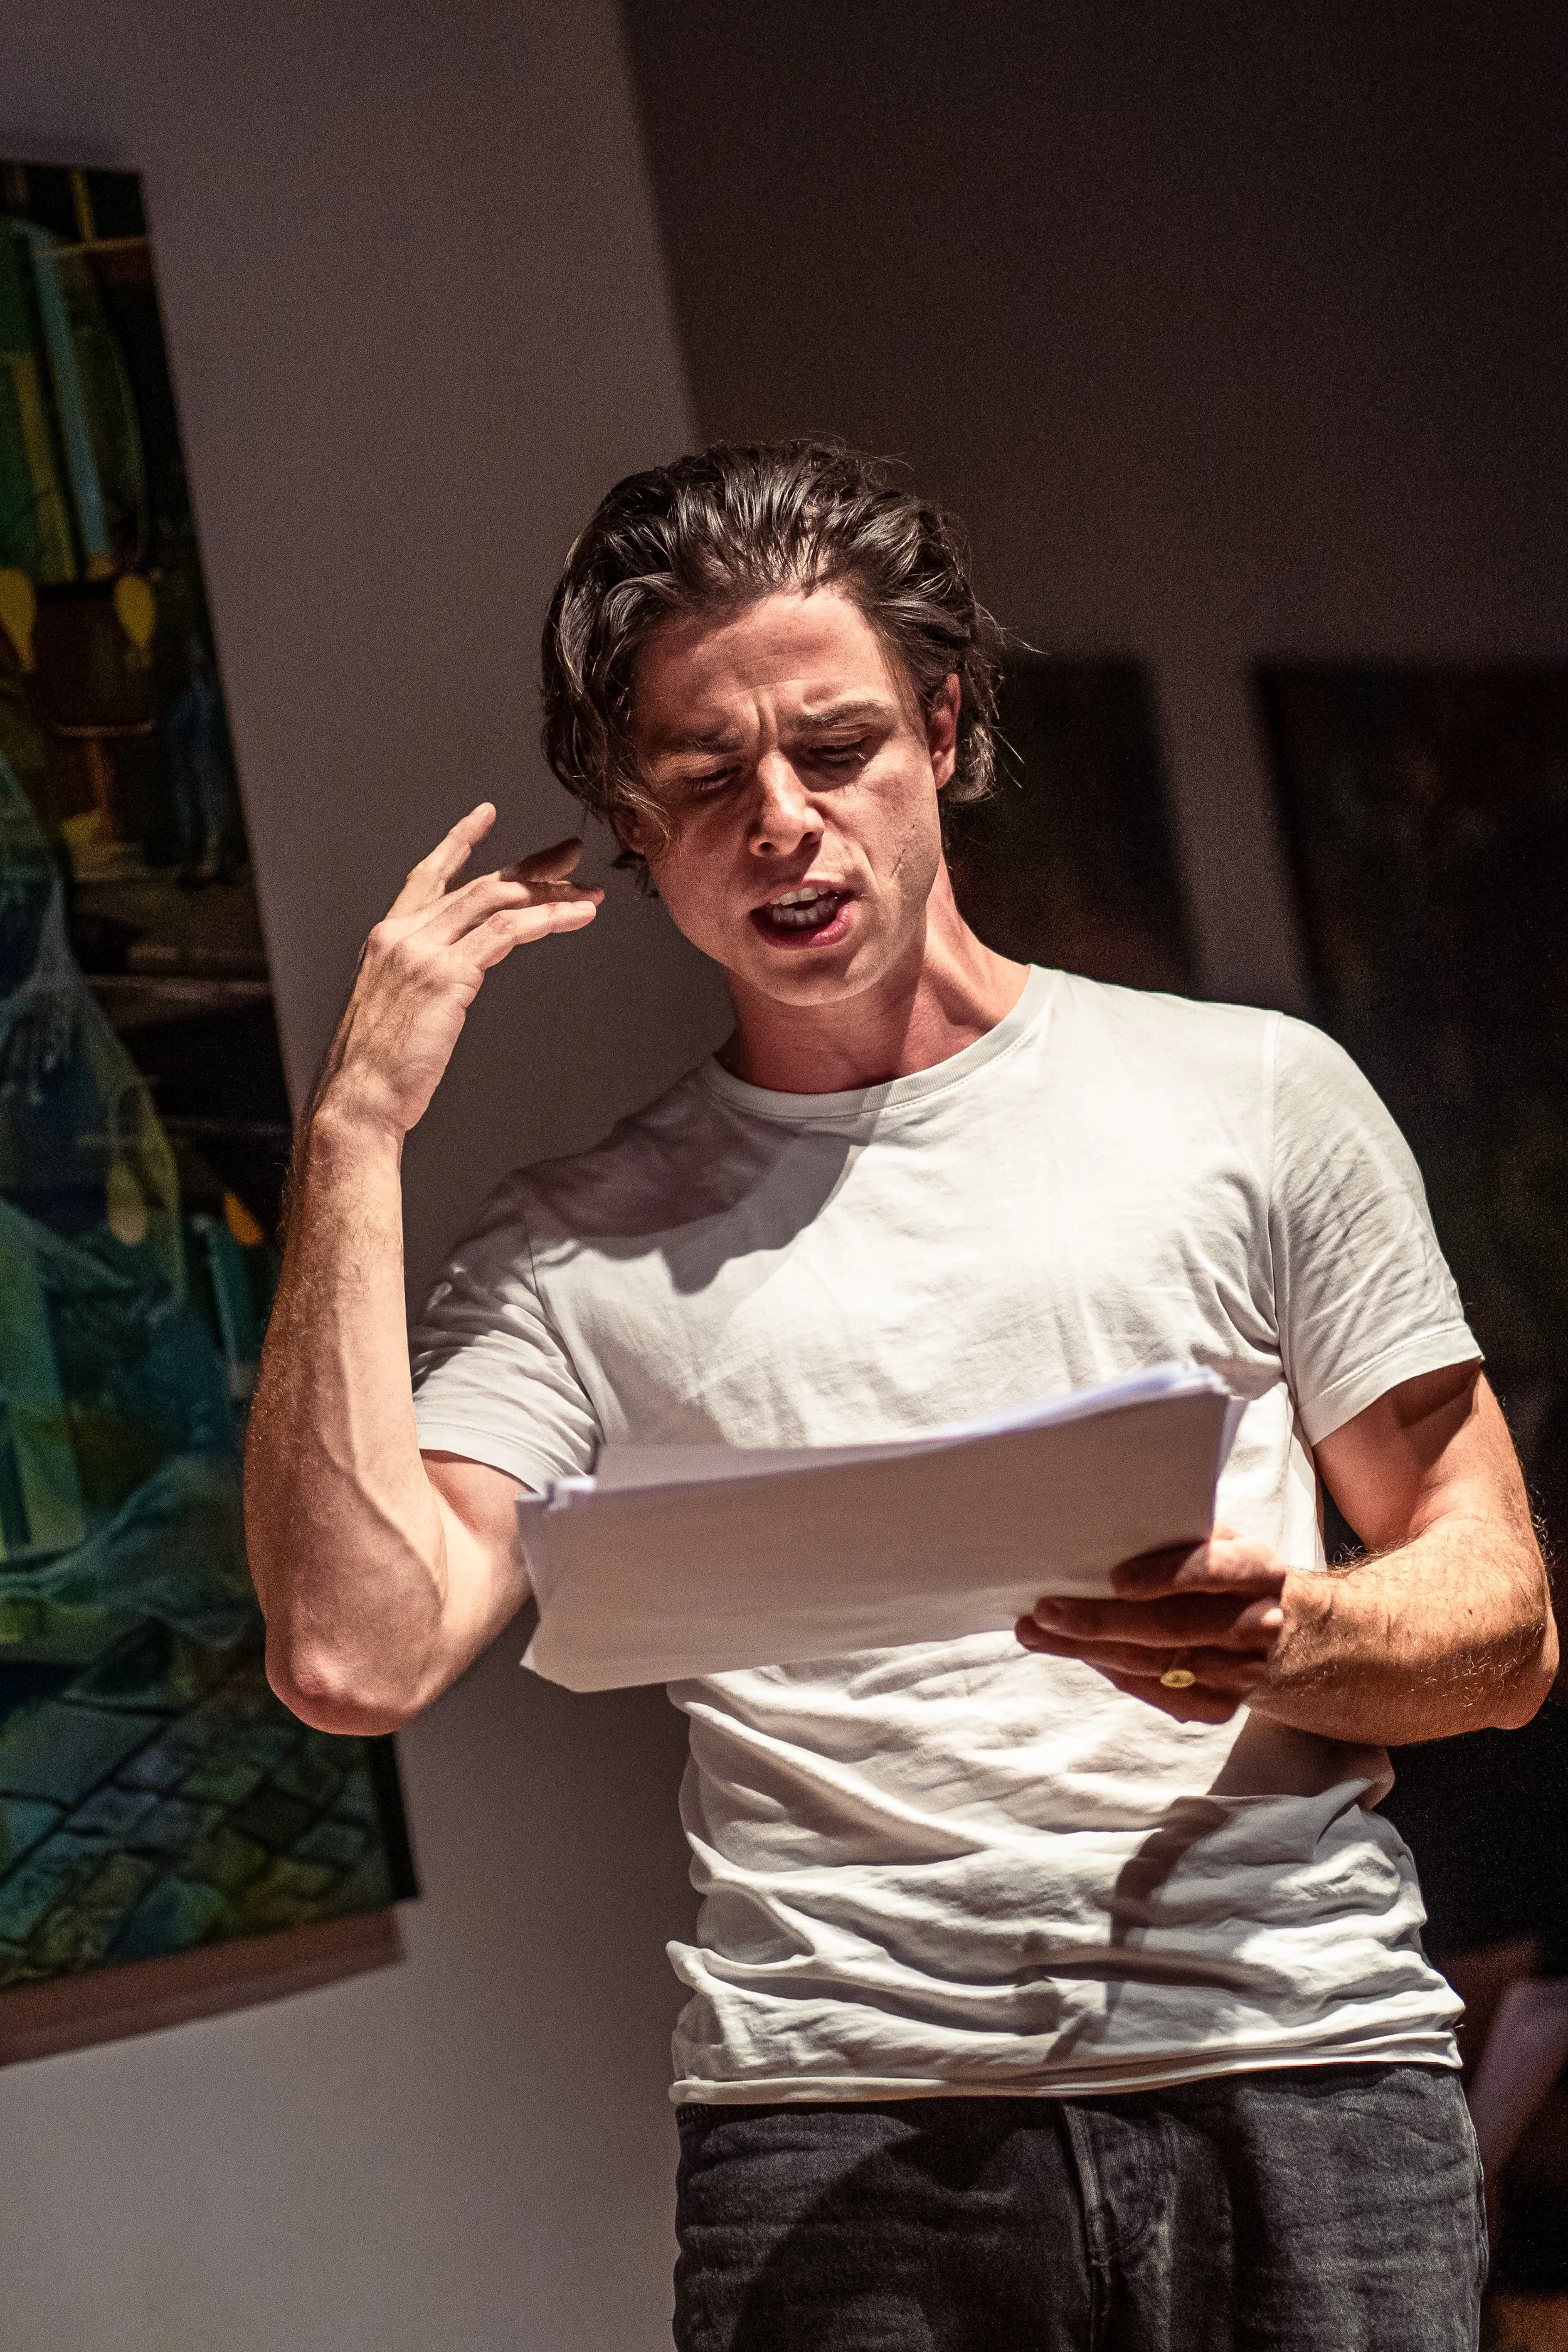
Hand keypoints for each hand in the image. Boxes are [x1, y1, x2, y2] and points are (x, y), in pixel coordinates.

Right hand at [314, 804, 601, 1139]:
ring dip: (550, 894)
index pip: (428, 877)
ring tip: (589, 893)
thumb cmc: (377, 1070)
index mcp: (386, 938)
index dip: (459, 842)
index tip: (486, 815)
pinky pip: (508, 932)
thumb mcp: (395, 1009)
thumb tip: (458, 974)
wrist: (358, 1100)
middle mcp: (401, 934)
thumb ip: (423, 979)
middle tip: (571, 857)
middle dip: (530, 867)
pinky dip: (548, 919)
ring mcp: (422, 951)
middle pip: (478, 884)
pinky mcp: (447, 975)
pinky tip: (576, 917)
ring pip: (497, 901)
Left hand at [1015, 1527, 1290, 1722]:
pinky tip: (1075, 1653)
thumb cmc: (1224, 1570)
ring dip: (1088, 1649)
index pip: (1213, 1570)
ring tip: (1037, 1633)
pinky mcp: (1221, 1706)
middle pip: (1172, 1626)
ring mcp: (1242, 1671)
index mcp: (1258, 1568)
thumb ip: (1177, 1536)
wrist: (1282, 1631)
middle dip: (1102, 1620)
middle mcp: (1259, 1622)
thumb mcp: (1216, 1540)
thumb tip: (1099, 1528)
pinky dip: (1111, 1672)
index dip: (1165, 1575)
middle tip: (1046, 1611)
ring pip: (1154, 1664)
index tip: (1115, 1579)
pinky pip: (1156, 1693)